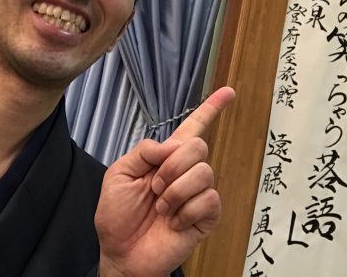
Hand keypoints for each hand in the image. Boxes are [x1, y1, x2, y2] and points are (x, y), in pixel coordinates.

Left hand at [95, 87, 234, 276]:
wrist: (121, 254)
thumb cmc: (117, 216)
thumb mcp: (118, 175)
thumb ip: (143, 151)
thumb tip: (171, 146)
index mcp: (166, 158)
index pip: (193, 127)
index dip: (211, 108)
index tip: (229, 92)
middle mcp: (187, 172)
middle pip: (198, 146)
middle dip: (172, 167)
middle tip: (155, 188)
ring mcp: (198, 193)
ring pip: (203, 172)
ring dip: (175, 192)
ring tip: (162, 209)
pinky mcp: (207, 215)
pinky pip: (208, 199)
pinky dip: (185, 212)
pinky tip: (175, 222)